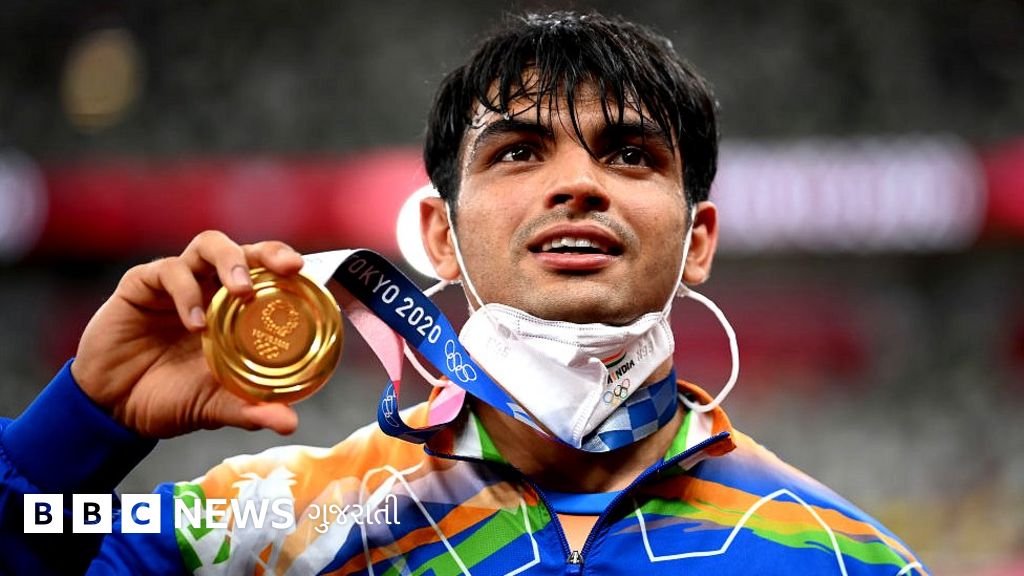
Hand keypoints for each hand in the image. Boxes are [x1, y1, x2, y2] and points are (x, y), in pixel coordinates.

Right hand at [71, 231, 304, 437]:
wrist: (113, 408)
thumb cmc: (172, 399)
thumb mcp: (216, 407)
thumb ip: (250, 410)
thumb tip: (289, 424)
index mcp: (237, 311)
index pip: (270, 275)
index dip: (290, 268)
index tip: (310, 275)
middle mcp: (211, 288)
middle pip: (246, 250)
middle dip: (270, 253)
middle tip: (287, 269)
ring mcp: (178, 282)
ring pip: (209, 245)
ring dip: (231, 262)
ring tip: (242, 292)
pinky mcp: (142, 284)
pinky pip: (169, 271)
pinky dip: (186, 293)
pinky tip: (195, 323)